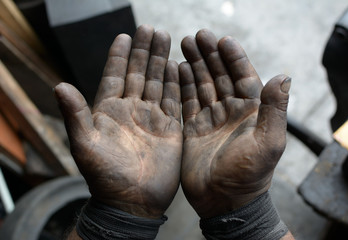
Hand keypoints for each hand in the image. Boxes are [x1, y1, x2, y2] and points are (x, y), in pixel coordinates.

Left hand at [54, 25, 181, 218]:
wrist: (132, 201)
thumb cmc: (105, 176)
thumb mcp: (85, 145)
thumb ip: (75, 115)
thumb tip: (58, 86)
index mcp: (109, 110)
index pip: (114, 75)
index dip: (119, 56)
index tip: (124, 36)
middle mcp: (131, 110)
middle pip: (138, 73)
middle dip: (144, 51)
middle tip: (150, 28)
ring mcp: (151, 118)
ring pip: (157, 82)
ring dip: (161, 61)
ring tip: (165, 37)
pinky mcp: (169, 128)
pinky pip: (174, 100)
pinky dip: (176, 83)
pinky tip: (178, 66)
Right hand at [180, 29, 289, 217]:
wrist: (224, 201)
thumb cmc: (249, 175)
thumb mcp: (268, 143)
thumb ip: (275, 110)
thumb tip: (284, 77)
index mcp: (251, 112)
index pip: (243, 76)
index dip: (234, 57)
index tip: (223, 39)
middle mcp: (231, 111)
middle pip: (220, 76)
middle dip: (210, 55)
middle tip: (198, 36)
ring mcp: (210, 119)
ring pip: (202, 85)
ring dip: (195, 65)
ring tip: (185, 45)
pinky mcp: (193, 128)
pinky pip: (187, 101)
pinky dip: (182, 85)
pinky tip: (176, 69)